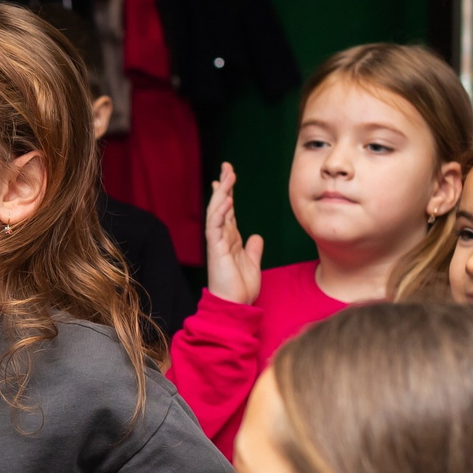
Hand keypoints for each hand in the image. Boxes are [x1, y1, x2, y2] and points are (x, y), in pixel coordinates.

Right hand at [204, 164, 263, 304]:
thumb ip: (253, 249)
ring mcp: (217, 242)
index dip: (227, 192)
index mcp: (230, 239)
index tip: (228, 176)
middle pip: (221, 205)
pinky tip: (226, 199)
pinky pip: (216, 226)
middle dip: (224, 185)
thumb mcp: (252, 264)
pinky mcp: (216, 249)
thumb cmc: (240, 288)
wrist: (234, 305)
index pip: (227, 210)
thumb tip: (256, 237)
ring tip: (227, 176)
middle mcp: (222, 237)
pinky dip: (220, 212)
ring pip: (217, 211)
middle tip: (227, 166)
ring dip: (222, 193)